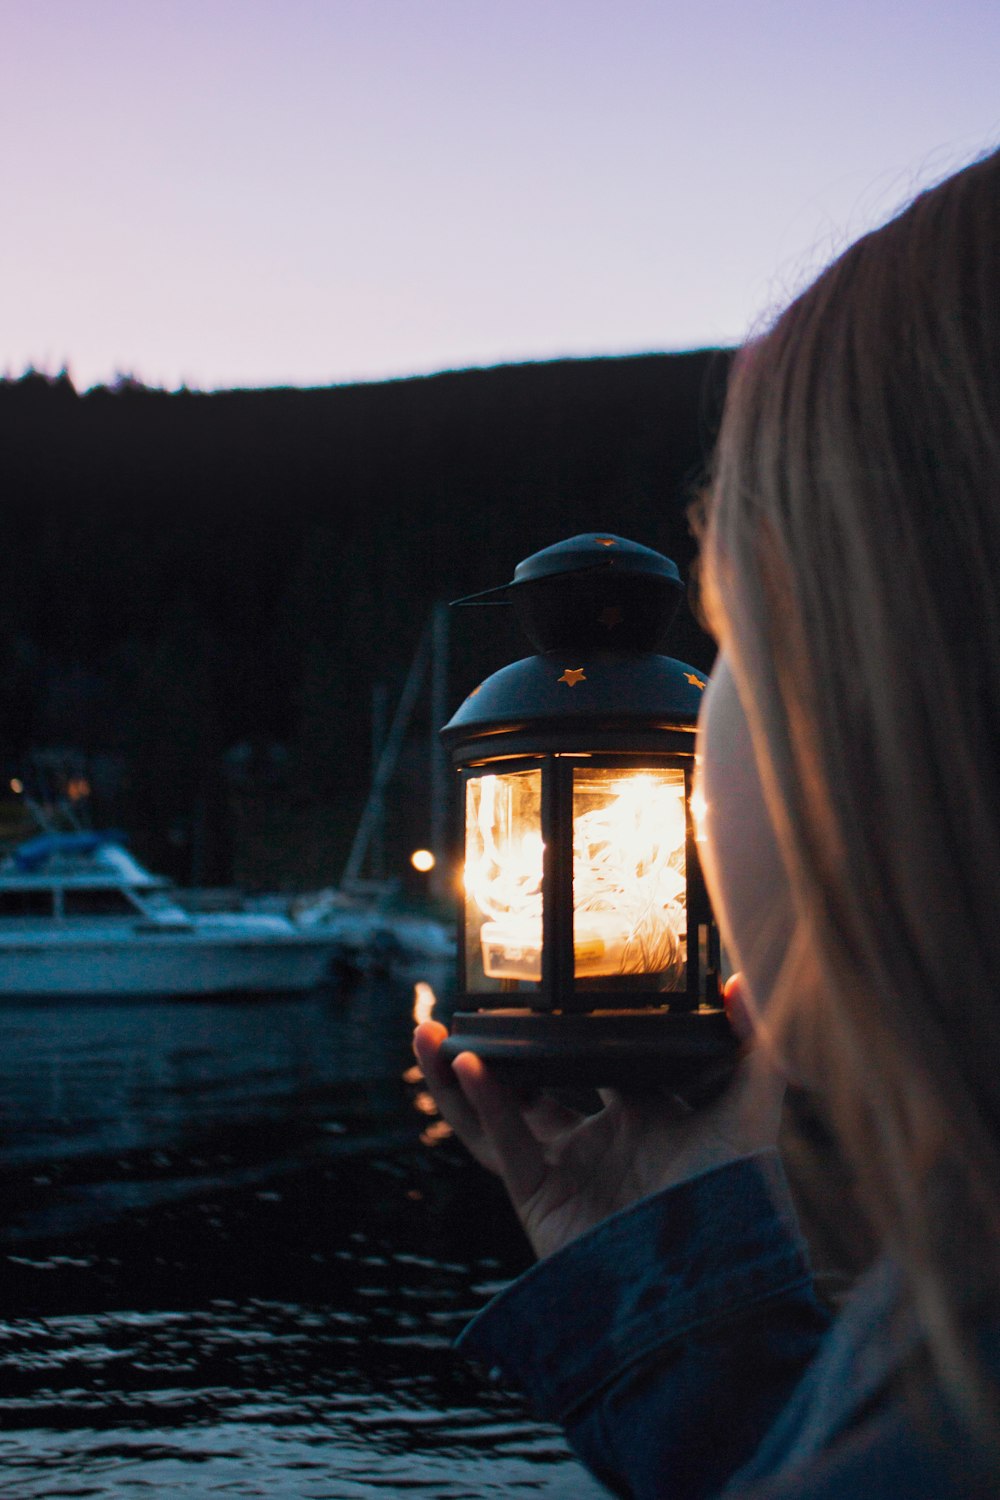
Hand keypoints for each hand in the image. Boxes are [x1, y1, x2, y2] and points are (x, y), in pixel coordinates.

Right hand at [413, 978, 784, 1260]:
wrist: (715, 1285)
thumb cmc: (738, 1198)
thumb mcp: (749, 1110)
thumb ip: (750, 1045)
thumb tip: (737, 980)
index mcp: (645, 1114)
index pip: (596, 1058)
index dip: (565, 1024)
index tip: (542, 982)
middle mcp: (600, 1141)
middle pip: (532, 1085)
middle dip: (495, 1050)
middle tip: (471, 1009)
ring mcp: (567, 1172)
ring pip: (496, 1117)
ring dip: (457, 1078)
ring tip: (429, 1033)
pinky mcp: (540, 1203)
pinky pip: (502, 1149)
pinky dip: (481, 1108)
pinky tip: (467, 1065)